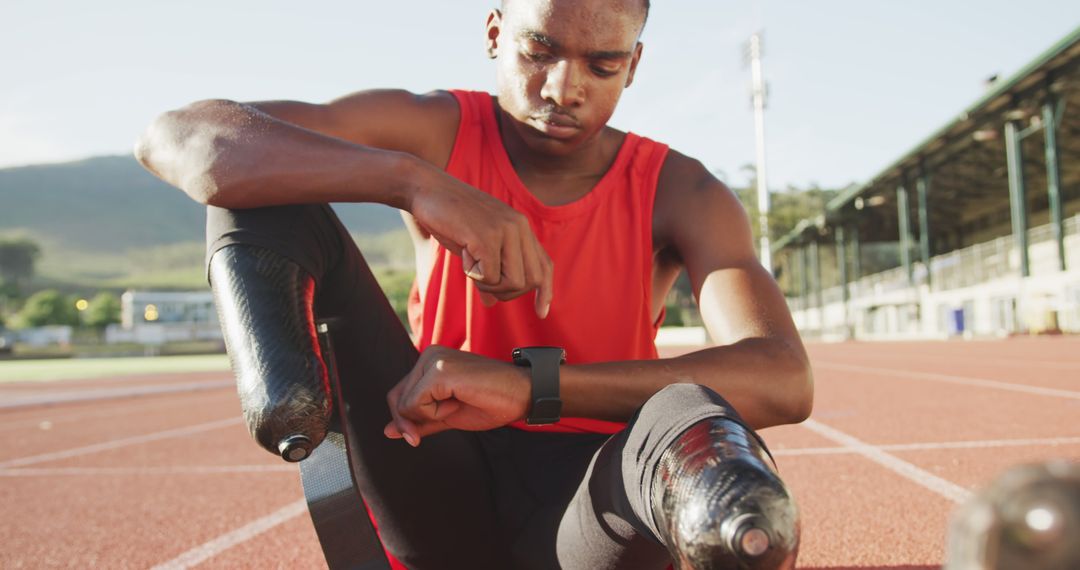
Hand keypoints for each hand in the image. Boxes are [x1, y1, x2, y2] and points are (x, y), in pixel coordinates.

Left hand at [384, 346, 530, 446]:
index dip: (404, 420)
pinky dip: (435, 414)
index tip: (415, 439)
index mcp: (430, 361)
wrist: (523, 394)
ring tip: (458, 404)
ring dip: (429, 416)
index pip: (398, 394)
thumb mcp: (448, 415)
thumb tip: (387, 432)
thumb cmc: (491, 402)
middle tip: (443, 420)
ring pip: (405, 403)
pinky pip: (417, 404)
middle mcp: (428, 355)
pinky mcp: (439, 370)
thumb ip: (419, 421)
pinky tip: (458, 403)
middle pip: (395, 398)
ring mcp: (433, 360)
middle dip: (411, 421)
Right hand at [408, 171, 552, 317]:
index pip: (545, 265)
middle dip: (507, 293)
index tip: (541, 312)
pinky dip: (475, 276)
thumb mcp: (475, 246)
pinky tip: (464, 255)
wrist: (426, 189)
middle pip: (532, 280)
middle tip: (482, 283)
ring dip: (490, 286)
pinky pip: (491, 277)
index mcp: (521, 227)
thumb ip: (489, 271)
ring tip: (471, 267)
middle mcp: (519, 226)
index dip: (546, 291)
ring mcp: (505, 230)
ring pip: (514, 282)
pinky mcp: (487, 236)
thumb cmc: (448, 218)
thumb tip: (492, 304)